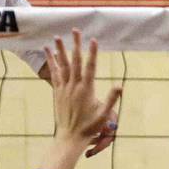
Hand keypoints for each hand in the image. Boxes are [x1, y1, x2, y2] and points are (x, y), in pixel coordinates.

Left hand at [46, 31, 122, 152]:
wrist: (70, 138)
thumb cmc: (89, 128)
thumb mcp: (104, 115)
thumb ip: (111, 99)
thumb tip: (120, 86)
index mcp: (86, 90)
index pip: (90, 67)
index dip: (92, 53)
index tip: (93, 40)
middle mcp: (74, 86)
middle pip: (75, 61)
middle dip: (76, 44)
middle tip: (75, 30)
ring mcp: (64, 89)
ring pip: (62, 65)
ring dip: (59, 50)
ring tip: (56, 37)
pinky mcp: (57, 92)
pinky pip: (54, 74)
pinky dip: (52, 62)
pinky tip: (49, 53)